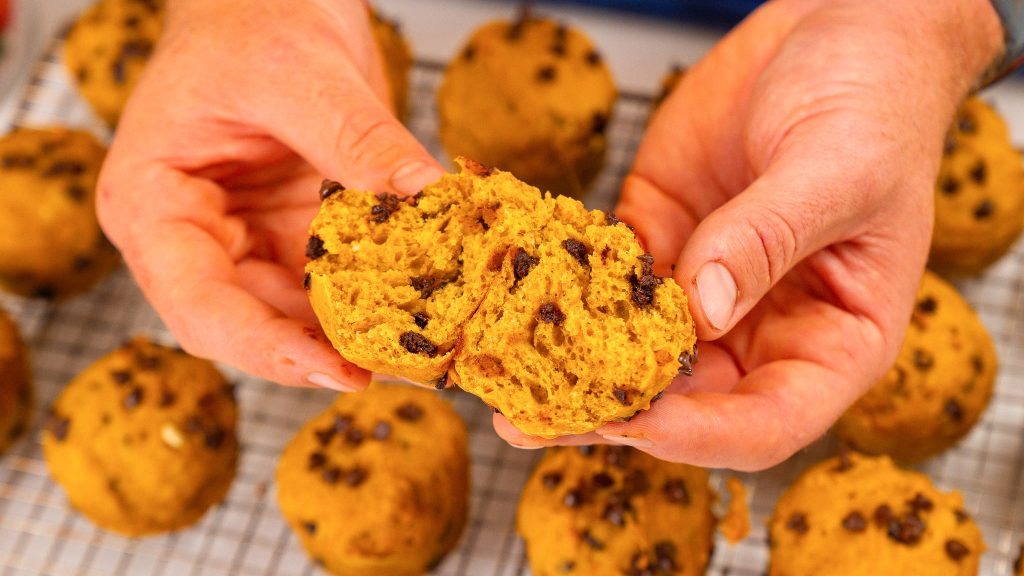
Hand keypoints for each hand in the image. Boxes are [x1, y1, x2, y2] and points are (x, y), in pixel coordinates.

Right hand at [97, 0, 443, 389]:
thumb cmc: (249, 17)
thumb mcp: (302, 73)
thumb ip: (360, 141)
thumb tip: (428, 199)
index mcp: (154, 204)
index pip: (199, 303)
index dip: (265, 348)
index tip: (336, 370)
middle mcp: (196, 236)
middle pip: (250, 324)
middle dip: (321, 350)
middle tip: (398, 364)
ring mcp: (250, 238)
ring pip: (298, 313)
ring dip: (354, 331)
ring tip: (418, 345)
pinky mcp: (299, 232)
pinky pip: (335, 280)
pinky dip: (375, 294)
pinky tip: (419, 303)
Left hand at [495, 0, 1002, 468]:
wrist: (834, 32)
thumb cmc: (873, 103)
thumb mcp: (839, 169)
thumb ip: (769, 237)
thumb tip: (704, 309)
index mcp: (832, 340)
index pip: (769, 422)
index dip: (702, 436)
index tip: (638, 423)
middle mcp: (762, 329)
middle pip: (685, 403)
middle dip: (612, 414)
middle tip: (535, 419)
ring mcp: (702, 289)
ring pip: (633, 354)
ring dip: (571, 369)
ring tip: (504, 383)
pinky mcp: (656, 239)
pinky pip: (604, 282)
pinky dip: (562, 294)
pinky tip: (518, 301)